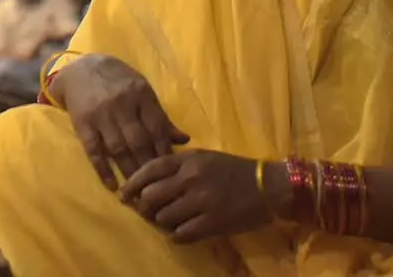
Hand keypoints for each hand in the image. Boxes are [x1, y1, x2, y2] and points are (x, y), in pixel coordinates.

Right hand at [53, 54, 188, 188]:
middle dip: (149, 167)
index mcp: (141, 95)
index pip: (157, 128)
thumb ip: (160, 116)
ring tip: (138, 192)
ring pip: (118, 148)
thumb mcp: (142, 91)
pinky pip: (94, 150)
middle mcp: (122, 104)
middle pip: (139, 142)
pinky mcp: (82, 123)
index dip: (165, 153)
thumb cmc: (118, 81)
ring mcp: (101, 114)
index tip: (172, 174)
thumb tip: (184, 140)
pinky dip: (103, 169)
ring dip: (129, 172)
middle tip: (157, 190)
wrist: (81, 68)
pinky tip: (113, 185)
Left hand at [119, 150, 270, 243]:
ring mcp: (201, 201)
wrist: (269, 186)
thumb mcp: (203, 156)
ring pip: (163, 218)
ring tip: (166, 222)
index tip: (124, 194)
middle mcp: (190, 178)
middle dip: (143, 207)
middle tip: (145, 212)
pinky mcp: (212, 223)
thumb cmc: (233, 169)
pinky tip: (179, 233)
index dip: (132, 184)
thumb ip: (177, 163)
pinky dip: (176, 236)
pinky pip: (181, 234)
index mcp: (187, 159)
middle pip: (150, 197)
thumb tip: (147, 178)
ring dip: (161, 223)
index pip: (148, 170)